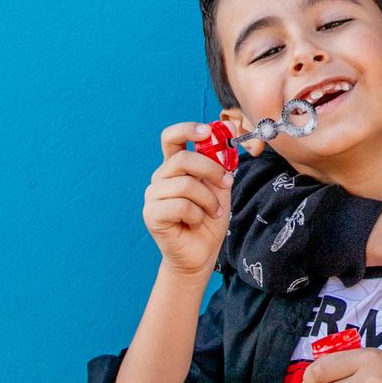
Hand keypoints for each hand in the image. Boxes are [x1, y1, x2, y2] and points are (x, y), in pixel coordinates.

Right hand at [143, 122, 233, 279]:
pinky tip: (196, 222)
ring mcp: (153, 195)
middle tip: (226, 183)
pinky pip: (180, 205)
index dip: (187, 129)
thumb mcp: (220, 187)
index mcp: (174, 166)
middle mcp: (160, 177)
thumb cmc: (208, 220)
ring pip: (185, 184)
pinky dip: (196, 215)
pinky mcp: (151, 214)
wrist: (201, 253)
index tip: (208, 131)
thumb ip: (221, 162)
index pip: (172, 137)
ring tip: (212, 212)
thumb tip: (229, 130)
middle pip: (183, 159)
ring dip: (208, 199)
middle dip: (211, 169)